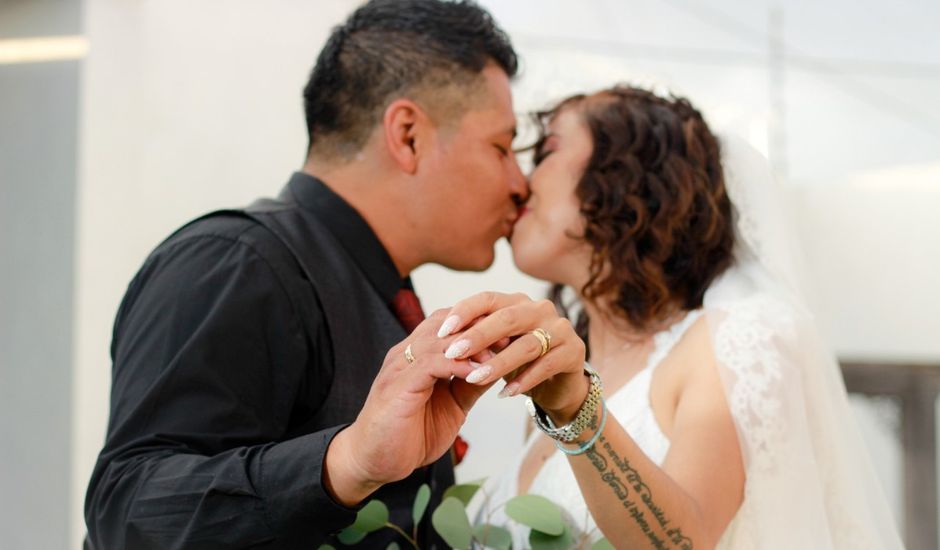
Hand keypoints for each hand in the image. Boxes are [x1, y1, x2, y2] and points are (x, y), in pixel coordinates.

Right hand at [325, 309, 491, 505]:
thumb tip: (497, 368)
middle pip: (446, 322)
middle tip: (512, 335)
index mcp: (416, 356)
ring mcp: (400, 367)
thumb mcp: (451, 406)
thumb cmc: (408, 435)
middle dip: (480, 326)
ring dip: (473, 344)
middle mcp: (406, 354)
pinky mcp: (399, 385)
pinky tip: (479, 372)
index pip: (448, 322)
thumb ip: (469, 385)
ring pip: (440, 338)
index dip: (479, 324)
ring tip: (501, 352)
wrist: (373, 462)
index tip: (509, 333)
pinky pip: (432, 363)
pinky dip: (459, 365)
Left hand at [436, 292, 588, 422]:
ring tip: (474, 378)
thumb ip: (475, 339)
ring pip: (526, 344)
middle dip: (477, 336)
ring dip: (498, 362)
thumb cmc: (518, 363)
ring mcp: (560, 329)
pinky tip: (505, 393)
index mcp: (516, 302)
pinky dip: (524, 380)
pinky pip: (546, 365)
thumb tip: (438, 338)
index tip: (441, 331)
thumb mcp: (495, 348)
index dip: (464, 311)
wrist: (557, 386)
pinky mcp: (574, 352)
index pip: (487, 298)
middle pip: (507, 318)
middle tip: (452, 353)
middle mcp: (540, 309)